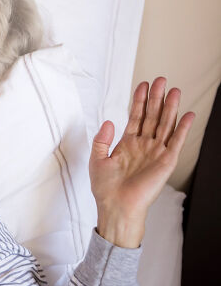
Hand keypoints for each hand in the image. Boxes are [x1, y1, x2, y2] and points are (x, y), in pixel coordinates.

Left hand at [89, 77, 194, 247]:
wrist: (116, 206)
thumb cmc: (105, 188)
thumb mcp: (97, 159)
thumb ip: (101, 139)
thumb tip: (109, 120)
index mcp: (127, 144)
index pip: (136, 116)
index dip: (139, 100)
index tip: (143, 84)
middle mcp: (143, 145)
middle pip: (152, 116)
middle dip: (156, 98)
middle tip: (161, 79)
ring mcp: (156, 152)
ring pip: (165, 124)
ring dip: (170, 107)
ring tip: (174, 90)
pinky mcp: (166, 162)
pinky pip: (176, 141)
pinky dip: (183, 128)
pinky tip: (188, 114)